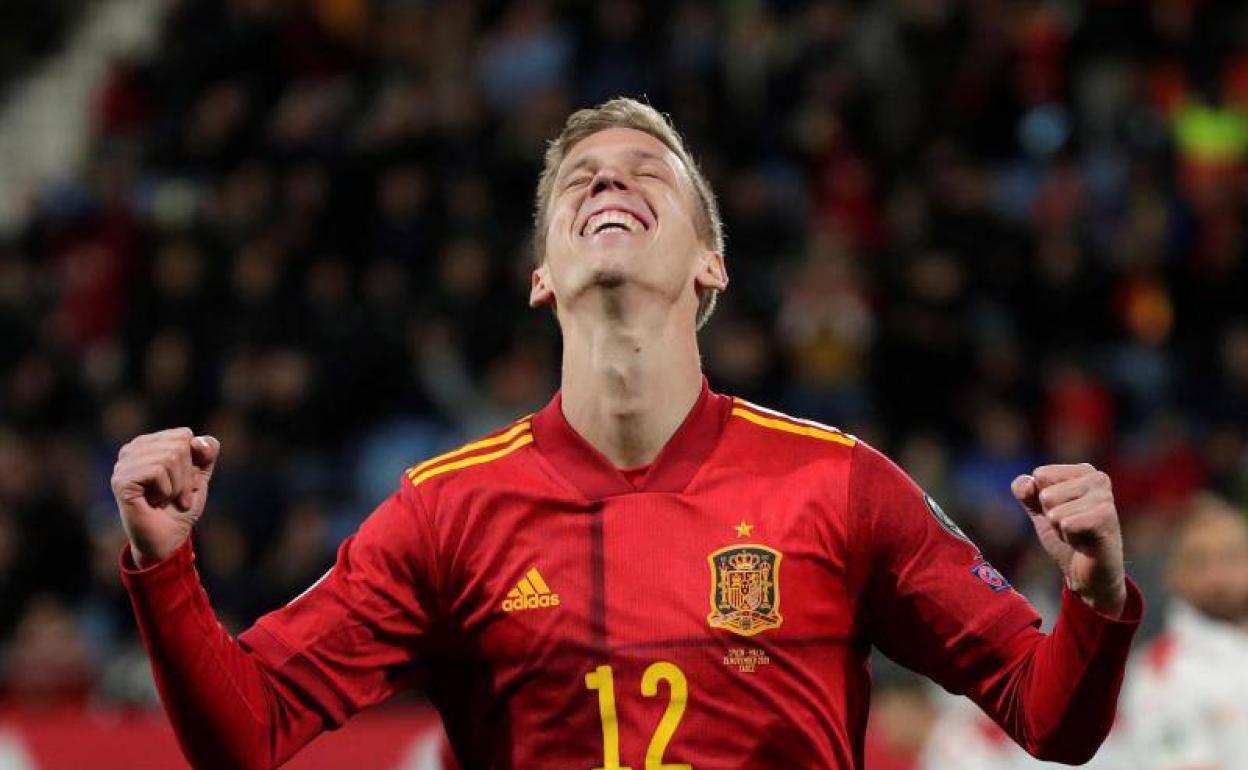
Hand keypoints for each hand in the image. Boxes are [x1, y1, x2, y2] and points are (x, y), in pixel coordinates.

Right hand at [111, 428, 219, 566]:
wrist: (168, 539)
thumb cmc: (181, 506)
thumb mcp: (200, 475)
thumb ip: (206, 452)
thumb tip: (196, 440)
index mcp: (149, 443)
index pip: (185, 435)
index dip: (193, 463)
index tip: (183, 483)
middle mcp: (132, 449)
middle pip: (179, 445)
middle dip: (186, 476)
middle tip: (176, 496)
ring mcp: (123, 464)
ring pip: (170, 457)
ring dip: (177, 486)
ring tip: (165, 499)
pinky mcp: (121, 480)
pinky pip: (158, 470)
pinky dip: (167, 490)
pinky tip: (155, 502)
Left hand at [1011, 464, 1126, 615]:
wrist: (1088, 572)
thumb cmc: (1067, 537)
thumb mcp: (1040, 511)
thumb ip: (1026, 493)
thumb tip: (1025, 483)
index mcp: (1083, 470)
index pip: (1039, 475)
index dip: (1042, 501)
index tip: (1062, 513)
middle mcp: (1098, 478)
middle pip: (1045, 494)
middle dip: (1052, 516)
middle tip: (1071, 527)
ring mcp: (1105, 497)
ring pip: (1055, 511)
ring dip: (1061, 529)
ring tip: (1078, 534)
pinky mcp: (1107, 517)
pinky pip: (1067, 523)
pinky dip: (1069, 537)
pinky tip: (1084, 542)